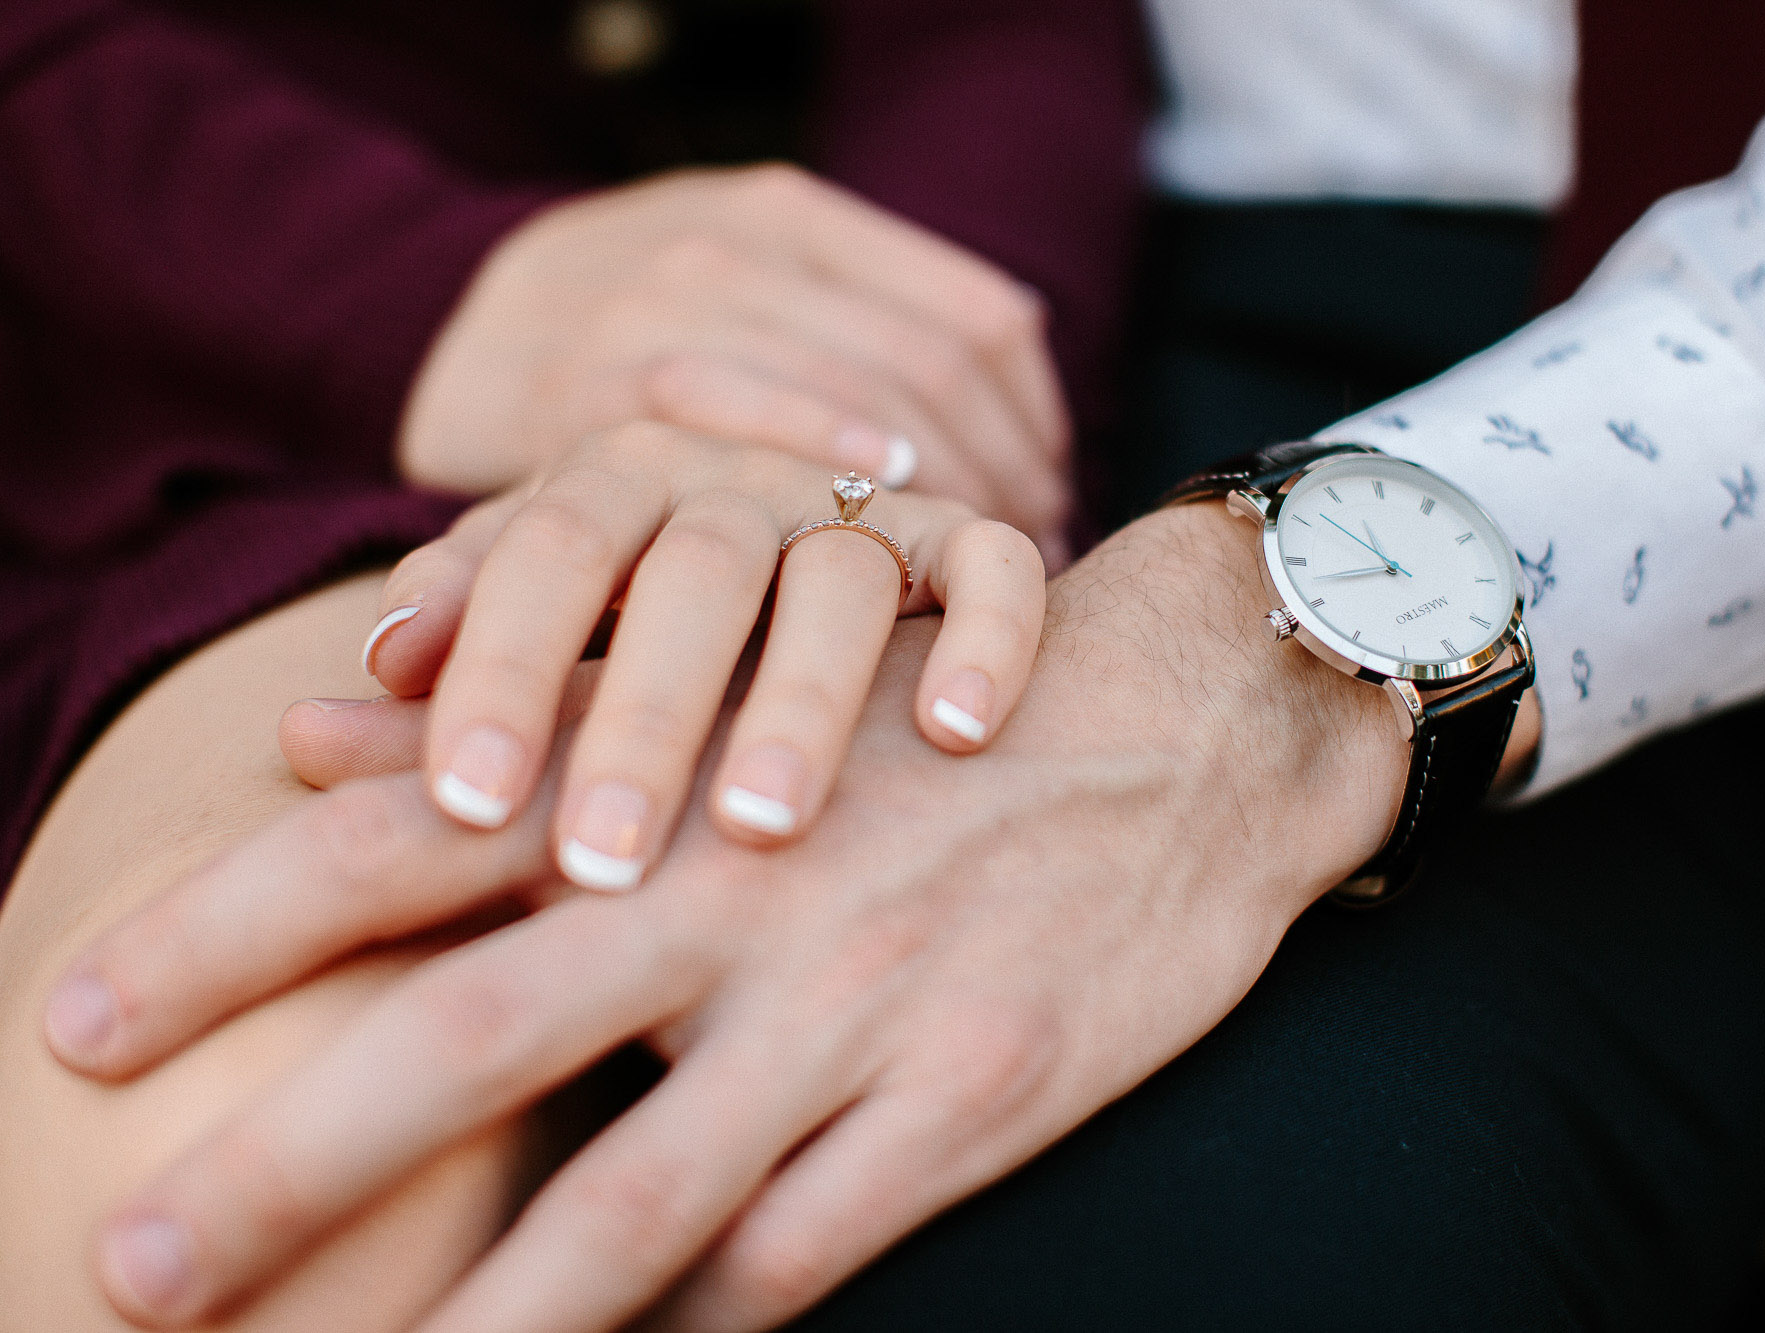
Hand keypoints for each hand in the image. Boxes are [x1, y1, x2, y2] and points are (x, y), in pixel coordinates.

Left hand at [46, 505, 1415, 1330]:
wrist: (1193, 731)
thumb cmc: (932, 719)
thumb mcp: (746, 695)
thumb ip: (531, 728)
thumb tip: (311, 743)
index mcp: (669, 780)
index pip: (406, 846)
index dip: (229, 932)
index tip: (74, 1022)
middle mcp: (744, 890)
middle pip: (472, 1033)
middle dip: (285, 1162)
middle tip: (125, 1264)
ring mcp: (861, 1004)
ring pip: (638, 1199)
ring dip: (485, 1319)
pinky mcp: (980, 1093)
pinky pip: (806, 1248)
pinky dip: (707, 1314)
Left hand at [363, 420, 1044, 889]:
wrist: (826, 502)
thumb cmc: (647, 607)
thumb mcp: (543, 610)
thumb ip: (452, 658)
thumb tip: (305, 727)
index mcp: (614, 481)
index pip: (546, 551)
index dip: (503, 667)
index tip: (467, 804)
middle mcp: (736, 479)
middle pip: (692, 570)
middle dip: (646, 714)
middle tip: (607, 859)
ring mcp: (860, 502)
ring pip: (839, 576)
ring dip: (803, 698)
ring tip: (764, 828)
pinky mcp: (964, 533)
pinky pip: (991, 564)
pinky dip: (984, 634)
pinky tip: (956, 734)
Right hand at [401, 164, 1071, 557]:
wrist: (452, 332)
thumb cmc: (636, 340)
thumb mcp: (754, 300)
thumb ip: (865, 346)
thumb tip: (1026, 465)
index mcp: (801, 216)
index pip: (981, 317)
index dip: (1037, 426)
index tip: (1049, 504)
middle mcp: (743, 240)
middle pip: (935, 365)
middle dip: (1000, 478)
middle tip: (1021, 561)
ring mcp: (666, 298)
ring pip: (860, 389)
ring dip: (936, 494)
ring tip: (962, 570)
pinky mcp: (594, 375)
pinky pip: (737, 410)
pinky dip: (817, 457)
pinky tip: (865, 514)